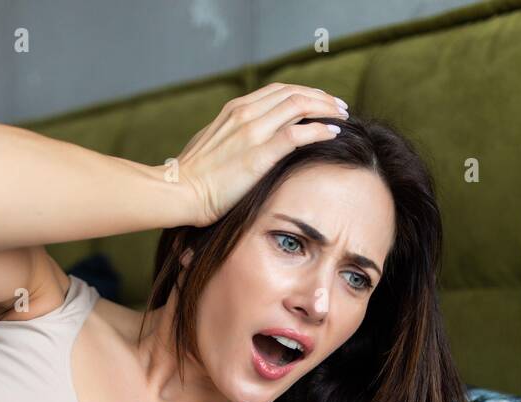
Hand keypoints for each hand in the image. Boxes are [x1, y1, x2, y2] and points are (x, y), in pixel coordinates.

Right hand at [175, 83, 348, 226]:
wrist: (178, 192)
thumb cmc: (191, 178)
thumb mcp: (210, 146)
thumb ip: (229, 139)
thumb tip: (239, 146)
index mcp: (233, 110)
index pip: (278, 91)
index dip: (304, 92)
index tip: (320, 102)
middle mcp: (244, 114)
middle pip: (293, 93)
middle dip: (320, 97)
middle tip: (339, 106)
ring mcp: (252, 131)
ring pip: (299, 105)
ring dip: (325, 108)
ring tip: (342, 116)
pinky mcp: (259, 154)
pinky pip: (297, 133)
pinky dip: (319, 129)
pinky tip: (333, 132)